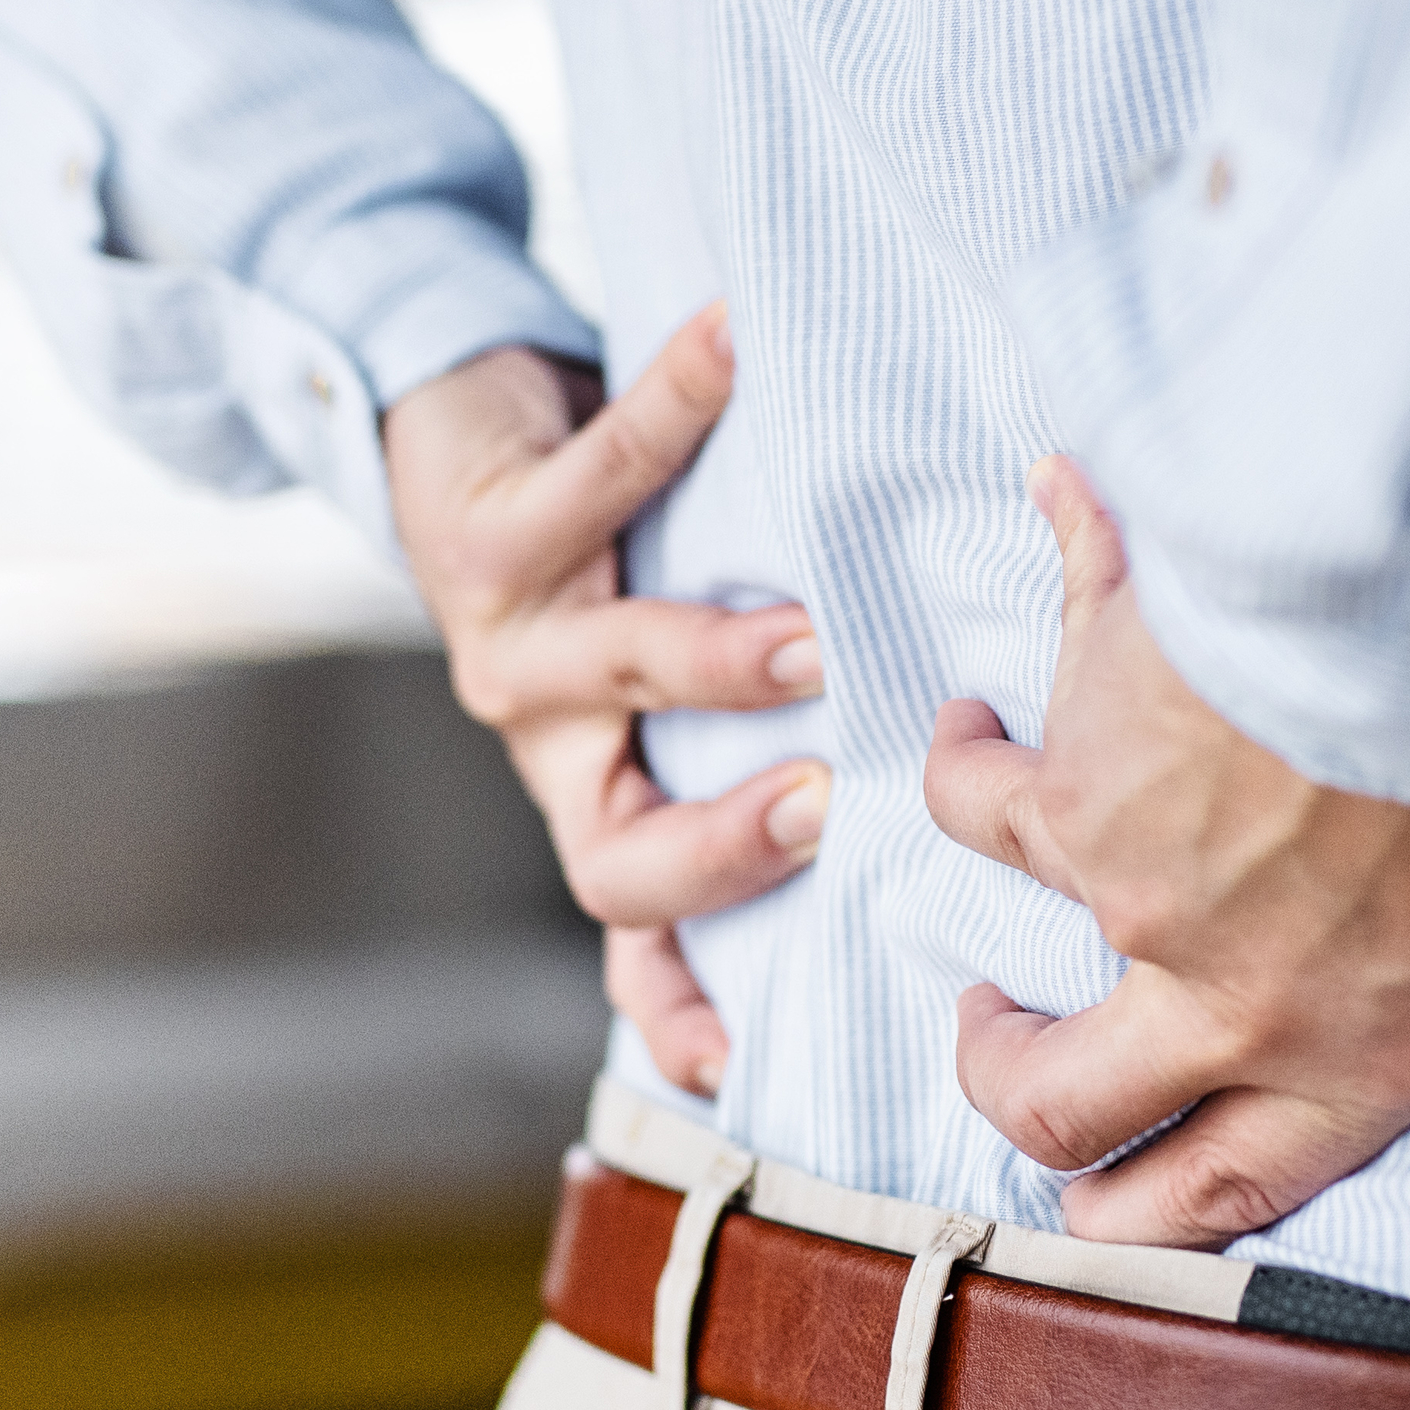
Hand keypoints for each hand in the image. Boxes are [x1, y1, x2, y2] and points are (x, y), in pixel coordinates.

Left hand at [385, 304, 822, 1097]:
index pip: (637, 934)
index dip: (675, 1005)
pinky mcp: (485, 530)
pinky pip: (597, 478)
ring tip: (816, 638)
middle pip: (613, 857)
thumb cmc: (613, 547)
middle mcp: (550, 744)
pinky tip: (740, 344)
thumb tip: (958, 760)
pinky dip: (677, 409)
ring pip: (615, 672)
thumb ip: (779, 720)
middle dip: (719, 849)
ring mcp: (511, 644)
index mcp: (598, 791)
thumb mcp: (679, 663)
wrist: (452, 417)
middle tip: (827, 808)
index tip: (745, 1065)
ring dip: (718, 661)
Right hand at [923, 457, 1409, 1246]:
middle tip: (1001, 1044)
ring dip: (983, 850)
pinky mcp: (1078, 781)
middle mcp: (1238, 1006)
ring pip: (1005, 931)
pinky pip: (993, 759)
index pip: (1224, 1203)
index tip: (1100, 1194)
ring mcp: (1139, 902)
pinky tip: (1034, 587)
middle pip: (1065, 1120)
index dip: (1144, 1219)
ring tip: (984, 768)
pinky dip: (991, 695)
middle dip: (1015, 1092)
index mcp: (1376, 1056)